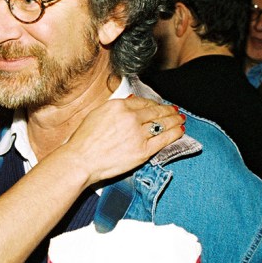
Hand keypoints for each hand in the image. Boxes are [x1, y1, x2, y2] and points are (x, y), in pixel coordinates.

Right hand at [63, 96, 183, 186]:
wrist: (81, 160)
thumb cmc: (83, 141)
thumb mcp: (96, 115)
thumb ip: (114, 109)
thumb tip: (131, 103)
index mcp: (118, 106)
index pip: (143, 102)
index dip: (153, 104)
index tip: (158, 106)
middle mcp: (131, 117)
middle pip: (155, 111)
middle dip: (167, 111)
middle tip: (175, 111)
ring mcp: (138, 134)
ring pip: (162, 124)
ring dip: (174, 121)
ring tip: (180, 120)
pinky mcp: (143, 150)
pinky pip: (164, 139)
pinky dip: (174, 134)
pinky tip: (180, 131)